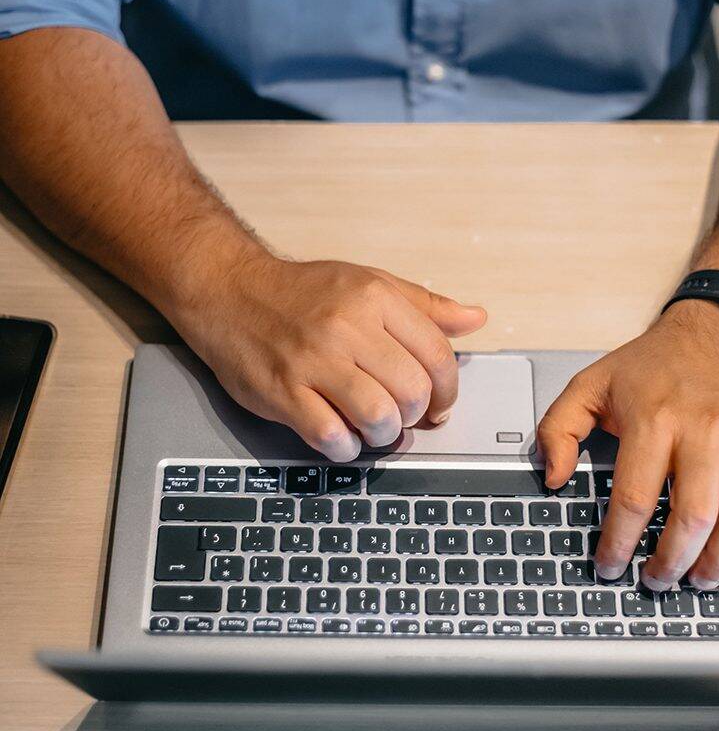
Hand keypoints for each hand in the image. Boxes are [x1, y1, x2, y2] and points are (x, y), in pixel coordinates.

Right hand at [172, 254, 486, 460]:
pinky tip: (341, 436)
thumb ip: (426, 306)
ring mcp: (312, 361)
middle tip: (402, 416)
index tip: (439, 405)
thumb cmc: (304, 292)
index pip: (437, 356)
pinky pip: (330, 436)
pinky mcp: (281, 391)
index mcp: (375, 298)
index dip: (447, 391)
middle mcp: (347, 327)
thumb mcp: (370, 283)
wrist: (230, 290)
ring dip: (384, 434)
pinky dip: (345, 447)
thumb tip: (476, 319)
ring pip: (377, 417)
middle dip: (415, 415)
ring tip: (374, 427)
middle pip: (411, 392)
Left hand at [538, 300, 718, 589]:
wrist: (716, 330)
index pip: (634, 498)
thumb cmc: (652, 364)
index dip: (618, 543)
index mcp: (655, 420)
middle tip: (656, 581)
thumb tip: (553, 478)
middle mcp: (705, 432)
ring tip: (699, 581)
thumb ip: (558, 428)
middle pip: (692, 518)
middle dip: (671, 563)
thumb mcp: (590, 384)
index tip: (609, 566)